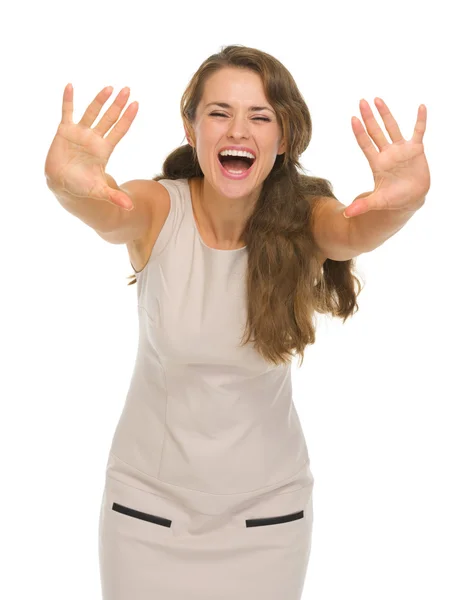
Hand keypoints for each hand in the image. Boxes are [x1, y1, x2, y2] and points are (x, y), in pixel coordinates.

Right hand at [44, 84, 138, 209]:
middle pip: (108, 118)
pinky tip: (71, 86)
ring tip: (109, 87)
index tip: (136, 104)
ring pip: (91, 112)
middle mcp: (94, 138)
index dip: (127, 118)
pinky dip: (68, 100)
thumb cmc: (82, 187)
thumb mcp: (99, 191)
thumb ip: (114, 197)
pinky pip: (67, 112)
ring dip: (99, 100)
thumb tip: (130, 208)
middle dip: (117, 104)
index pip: (119, 130)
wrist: (62, 185)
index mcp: (104, 149)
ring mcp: (80, 133)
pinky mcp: (64, 131)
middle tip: (127, 89)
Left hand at [344, 98, 430, 217]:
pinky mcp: (416, 150)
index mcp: (377, 163)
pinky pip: (418, 132)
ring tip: (378, 99)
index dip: (360, 132)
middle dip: (369, 117)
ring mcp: (401, 150)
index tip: (353, 118)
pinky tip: (421, 107)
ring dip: (386, 114)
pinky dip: (420, 120)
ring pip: (392, 128)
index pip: (366, 144)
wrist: (410, 199)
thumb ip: (363, 205)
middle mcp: (387, 153)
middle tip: (361, 101)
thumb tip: (346, 214)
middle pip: (376, 132)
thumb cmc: (392, 199)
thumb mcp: (378, 202)